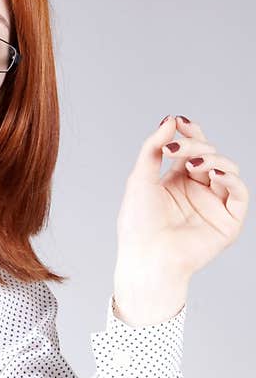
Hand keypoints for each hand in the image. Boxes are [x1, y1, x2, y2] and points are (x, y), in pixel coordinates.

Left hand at [116, 115, 248, 283]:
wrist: (146, 257)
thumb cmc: (137, 225)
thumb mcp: (140, 179)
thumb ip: (153, 148)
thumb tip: (169, 120)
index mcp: (176, 181)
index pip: (191, 149)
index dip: (190, 134)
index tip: (180, 122)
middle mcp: (197, 191)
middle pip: (209, 155)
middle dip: (196, 146)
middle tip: (177, 149)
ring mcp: (214, 205)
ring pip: (228, 169)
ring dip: (213, 159)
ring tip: (193, 164)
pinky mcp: (228, 221)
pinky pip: (240, 193)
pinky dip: (231, 179)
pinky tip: (213, 174)